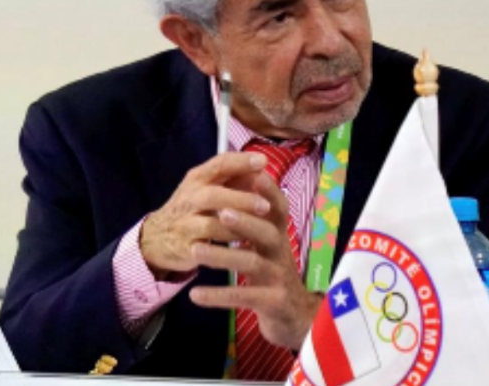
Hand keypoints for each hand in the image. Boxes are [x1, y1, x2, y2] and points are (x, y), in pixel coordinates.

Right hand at [140, 152, 270, 277]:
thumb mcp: (205, 186)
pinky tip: (242, 249)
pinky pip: (207, 250)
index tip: (263, 161)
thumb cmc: (191, 207)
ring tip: (258, 230)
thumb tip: (262, 166)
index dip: (241, 162)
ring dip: (236, 228)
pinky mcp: (184, 247)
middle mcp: (189, 198)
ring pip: (211, 225)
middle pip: (213, 196)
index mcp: (198, 179)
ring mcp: (184, 224)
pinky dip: (225, 250)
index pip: (219, 164)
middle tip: (265, 206)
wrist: (157, 237)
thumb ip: (232, 177)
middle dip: (241, 200)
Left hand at [188, 173, 322, 349]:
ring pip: (252, 263)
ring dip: (223, 255)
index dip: (268, 190)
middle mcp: (282, 252)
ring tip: (195, 250)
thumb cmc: (273, 272)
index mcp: (279, 234)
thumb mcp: (269, 245)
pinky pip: (243, 296)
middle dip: (245, 221)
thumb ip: (257, 218)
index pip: (277, 207)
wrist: (293, 315)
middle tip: (220, 212)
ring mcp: (278, 277)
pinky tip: (195, 294)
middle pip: (267, 232)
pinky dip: (218, 296)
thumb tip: (245, 179)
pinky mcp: (272, 302)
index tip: (251, 174)